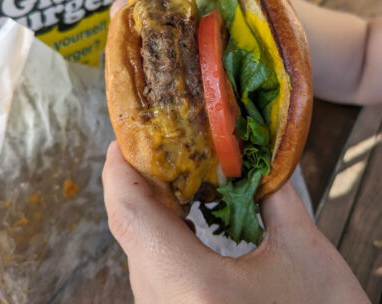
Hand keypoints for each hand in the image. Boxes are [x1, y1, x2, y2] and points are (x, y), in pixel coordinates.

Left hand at [102, 140, 369, 303]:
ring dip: (150, 212)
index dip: (118, 170)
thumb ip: (274, 200)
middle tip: (157, 148)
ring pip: (138, 254)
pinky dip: (162, 240)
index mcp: (189, 284)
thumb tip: (255, 161)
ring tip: (172, 176)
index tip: (124, 139)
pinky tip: (184, 220)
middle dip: (138, 185)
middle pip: (130, 232)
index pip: (129, 214)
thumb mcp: (305, 257)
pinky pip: (153, 274)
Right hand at [110, 0, 381, 104]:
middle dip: (136, 3)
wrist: (341, 54)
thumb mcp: (248, 41)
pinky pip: (188, 9)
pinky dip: (167, 23)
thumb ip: (203, 32)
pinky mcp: (228, 11)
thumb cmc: (303, 47)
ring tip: (134, 43)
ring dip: (150, 13)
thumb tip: (153, 43)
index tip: (116, 20)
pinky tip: (162, 48)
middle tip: (120, 36)